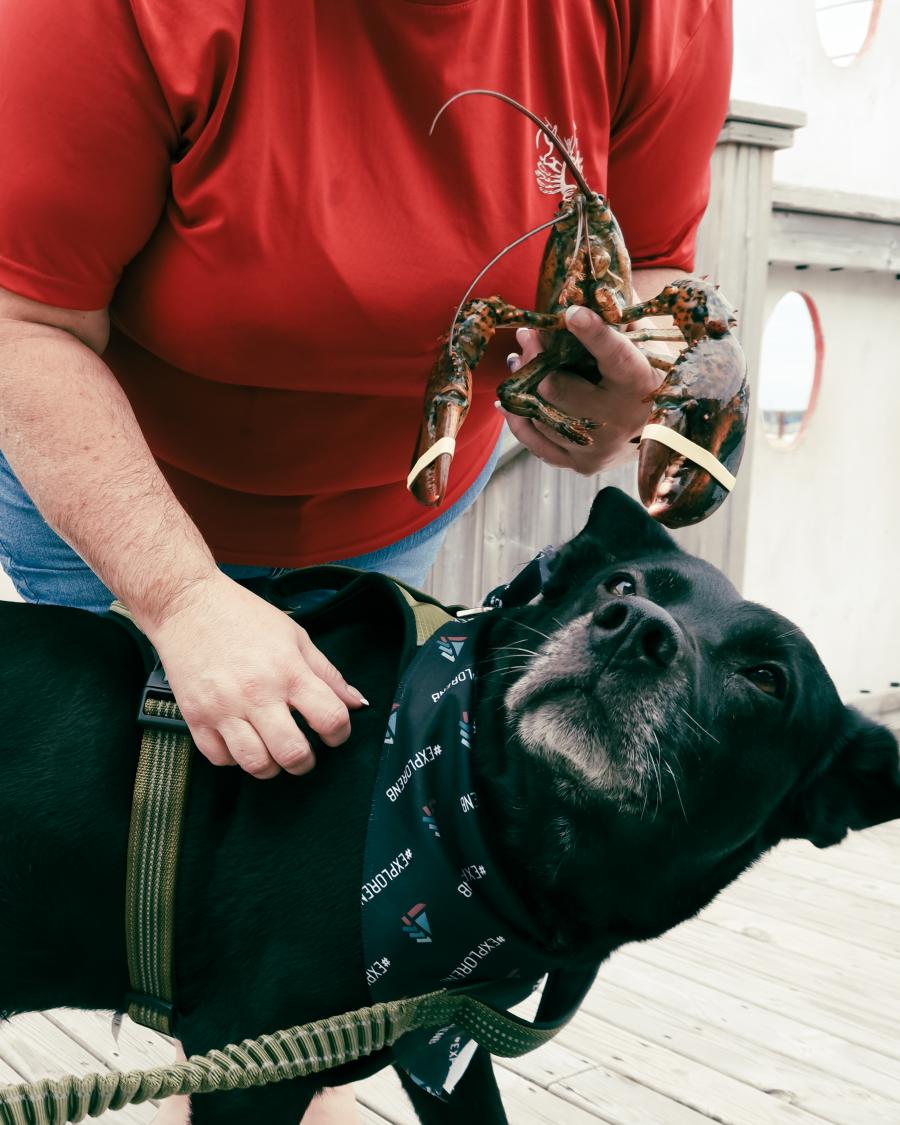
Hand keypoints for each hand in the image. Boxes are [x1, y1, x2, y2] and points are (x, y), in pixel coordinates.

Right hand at [140, 571, 367, 778]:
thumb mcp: (295, 637)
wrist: (187, 606)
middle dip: (305, 762)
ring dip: (271, 766)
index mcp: (288, 671)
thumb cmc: (244, 617)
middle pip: (292, 753)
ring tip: (273, 752)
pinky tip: (242, 741)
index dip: (340, 733)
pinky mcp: (195, 717)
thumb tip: (356, 704)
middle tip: (304, 754)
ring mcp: (223, 708)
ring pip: (255, 764)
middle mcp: (257, 693)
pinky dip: (235, 759)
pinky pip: (220, 759)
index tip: (334, 734)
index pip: (330, 718)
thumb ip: (327, 674)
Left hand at [502, 304, 660, 473]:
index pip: (617, 356)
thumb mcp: (646, 348)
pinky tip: (509, 401)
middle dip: (536, 358)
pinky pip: (535, 441)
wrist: (666, 436)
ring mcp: (598, 447)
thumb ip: (622, 321)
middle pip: (558, 389)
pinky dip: (518, 418)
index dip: (594, 333)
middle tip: (527, 337)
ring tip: (516, 360)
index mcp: (641, 384)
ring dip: (522, 385)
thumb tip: (593, 286)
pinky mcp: (580, 464)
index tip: (571, 313)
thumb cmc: (649, 378)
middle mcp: (620, 420)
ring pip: (541, 414)